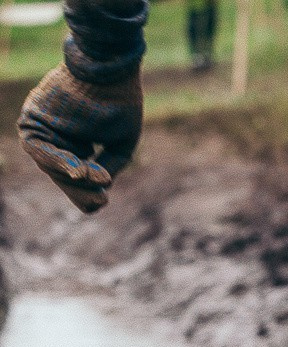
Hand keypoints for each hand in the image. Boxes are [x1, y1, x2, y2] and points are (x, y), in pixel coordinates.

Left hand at [17, 66, 141, 213]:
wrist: (108, 68)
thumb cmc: (119, 100)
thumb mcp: (121, 141)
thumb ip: (108, 164)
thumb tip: (100, 185)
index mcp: (74, 139)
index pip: (74, 172)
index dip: (87, 190)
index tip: (102, 203)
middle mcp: (55, 133)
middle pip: (59, 172)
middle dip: (79, 190)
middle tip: (101, 202)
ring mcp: (42, 126)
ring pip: (49, 165)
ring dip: (71, 180)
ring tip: (97, 188)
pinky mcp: (33, 118)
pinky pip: (41, 148)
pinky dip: (60, 162)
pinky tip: (79, 173)